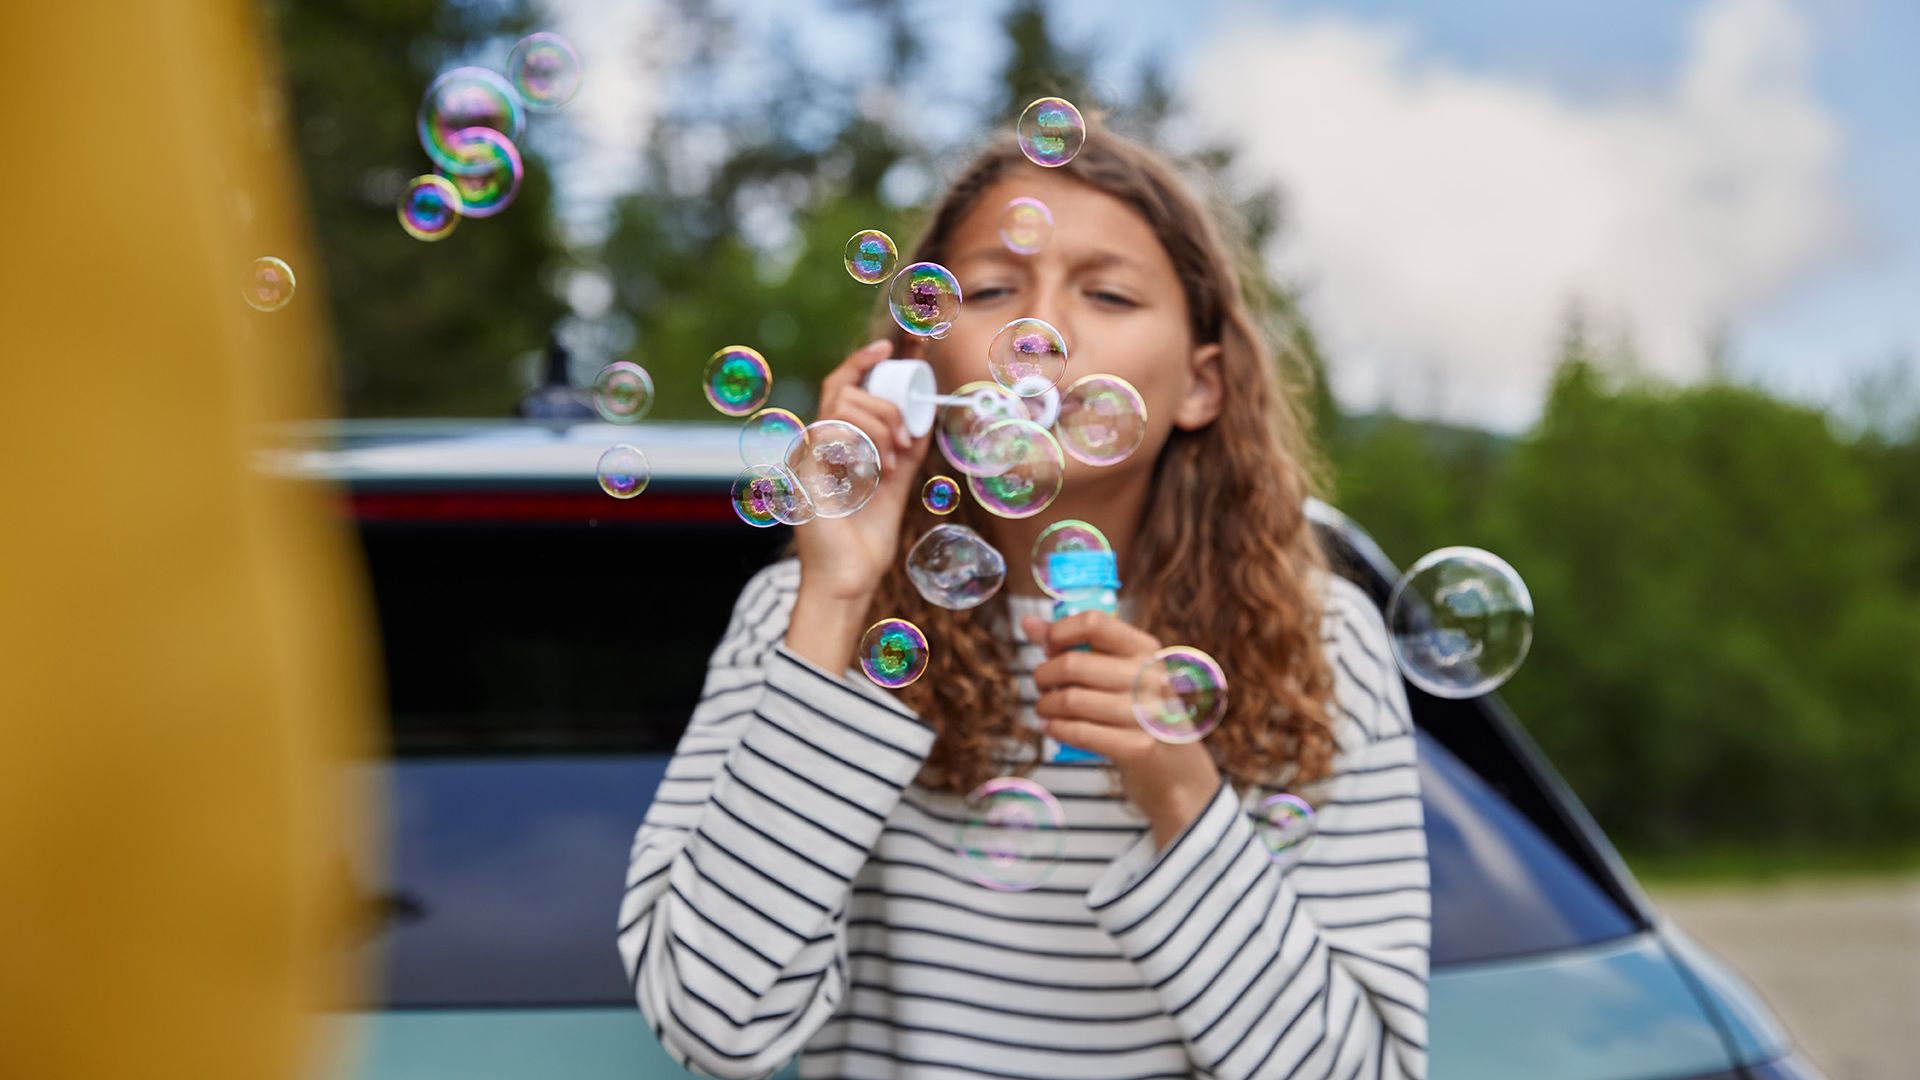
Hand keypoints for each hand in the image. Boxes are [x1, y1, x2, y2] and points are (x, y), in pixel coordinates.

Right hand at [785, 339, 932, 674]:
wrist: (850, 576)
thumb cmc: (868, 537)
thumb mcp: (897, 482)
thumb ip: (908, 449)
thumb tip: (927, 415)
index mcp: (834, 442)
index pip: (842, 386)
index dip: (863, 361)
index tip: (891, 345)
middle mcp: (815, 443)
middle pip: (844, 388)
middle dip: (886, 403)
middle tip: (907, 438)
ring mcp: (806, 455)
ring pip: (843, 405)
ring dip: (880, 425)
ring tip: (895, 461)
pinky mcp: (804, 470)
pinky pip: (831, 430)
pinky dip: (863, 443)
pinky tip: (877, 471)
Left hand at [1023, 611, 1223, 849]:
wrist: (1177, 770)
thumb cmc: (1139, 713)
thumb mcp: (1119, 673)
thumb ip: (1075, 645)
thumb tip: (1028, 621)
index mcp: (1147, 650)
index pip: (1095, 622)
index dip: (1060, 631)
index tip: (1049, 647)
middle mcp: (1151, 677)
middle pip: (1073, 663)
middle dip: (1044, 675)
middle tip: (1041, 685)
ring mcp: (1147, 714)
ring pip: (1071, 700)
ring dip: (1045, 705)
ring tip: (1045, 708)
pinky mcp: (1138, 747)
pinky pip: (1080, 732)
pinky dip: (1056, 729)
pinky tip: (1052, 727)